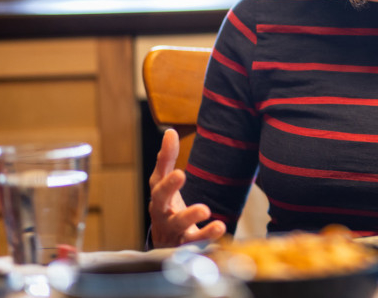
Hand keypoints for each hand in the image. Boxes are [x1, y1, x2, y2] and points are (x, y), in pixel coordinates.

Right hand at [148, 129, 226, 247]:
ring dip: (191, 216)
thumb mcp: (164, 184)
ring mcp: (173, 230)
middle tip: (181, 176)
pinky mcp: (185, 245)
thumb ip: (167, 160)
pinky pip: (195, 242)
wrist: (165, 243)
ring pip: (178, 225)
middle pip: (160, 201)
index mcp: (158, 196)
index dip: (165, 169)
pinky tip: (220, 228)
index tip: (178, 166)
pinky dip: (207, 237)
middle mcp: (162, 213)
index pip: (158, 181)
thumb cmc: (167, 207)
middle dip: (169, 188)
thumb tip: (170, 131)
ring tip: (206, 210)